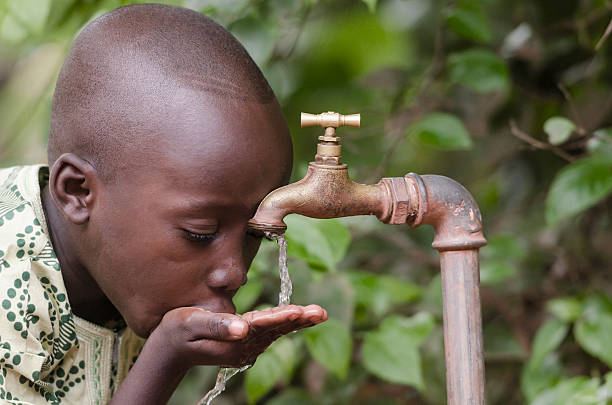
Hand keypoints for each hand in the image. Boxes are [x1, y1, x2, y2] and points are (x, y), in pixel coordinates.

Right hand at [148, 304, 326, 370]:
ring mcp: (245, 348)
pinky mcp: (244, 344)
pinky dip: (284, 323)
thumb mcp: (191, 324)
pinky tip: (298, 317)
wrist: (170, 350)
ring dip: (297, 321)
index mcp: (233, 341)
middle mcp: (243, 347)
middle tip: (321, 313)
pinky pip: (269, 332)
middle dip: (299, 320)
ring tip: (317, 314)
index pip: (262, 325)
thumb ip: (217, 325)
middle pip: (276, 330)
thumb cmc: (177, 332)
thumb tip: (243, 328)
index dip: (282, 317)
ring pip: (275, 331)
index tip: (301, 312)